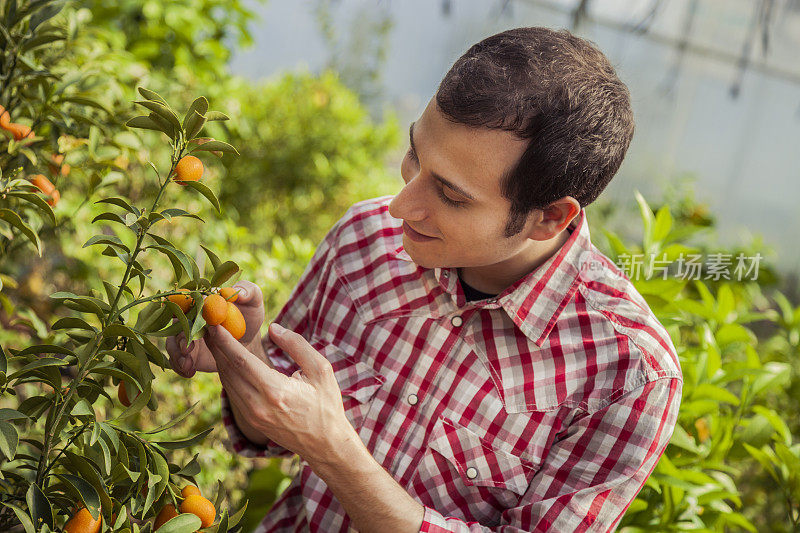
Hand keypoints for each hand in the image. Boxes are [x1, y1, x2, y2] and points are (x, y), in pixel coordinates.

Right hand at [166, 280, 266, 376]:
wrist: (248, 341)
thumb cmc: (249, 315)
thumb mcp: (253, 302)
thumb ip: (249, 291)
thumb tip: (234, 292)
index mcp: (200, 301)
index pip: (184, 301)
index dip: (182, 308)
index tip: (187, 317)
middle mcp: (188, 318)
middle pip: (174, 325)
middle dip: (178, 336)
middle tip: (188, 348)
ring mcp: (186, 337)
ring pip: (172, 344)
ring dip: (176, 354)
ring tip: (187, 363)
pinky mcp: (187, 354)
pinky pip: (176, 361)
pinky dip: (180, 367)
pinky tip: (190, 372)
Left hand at [206, 321, 358, 465]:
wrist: (325, 444)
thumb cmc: (326, 404)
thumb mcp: (321, 370)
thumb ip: (297, 345)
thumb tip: (273, 329)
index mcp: (276, 391)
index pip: (241, 361)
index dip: (225, 341)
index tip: (215, 325)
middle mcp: (259, 405)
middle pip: (228, 371)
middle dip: (216, 347)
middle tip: (209, 326)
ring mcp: (253, 416)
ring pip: (227, 383)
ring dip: (219, 360)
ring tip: (215, 340)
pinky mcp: (252, 422)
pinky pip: (233, 393)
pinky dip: (228, 375)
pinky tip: (227, 361)